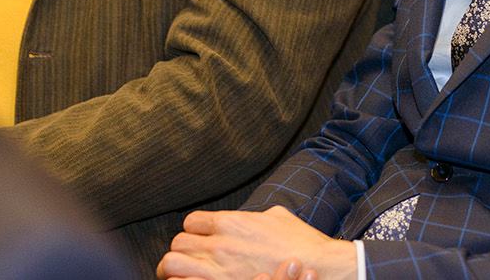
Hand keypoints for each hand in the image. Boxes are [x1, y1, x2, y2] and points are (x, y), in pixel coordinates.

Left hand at [157, 206, 354, 279]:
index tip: (201, 242)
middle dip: (182, 252)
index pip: (192, 222)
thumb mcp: (278, 216)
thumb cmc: (301, 244)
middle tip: (190, 262)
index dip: (194, 232)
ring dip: (174, 270)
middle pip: (178, 243)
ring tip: (184, 276)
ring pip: (171, 264)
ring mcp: (217, 269)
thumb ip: (255, 216)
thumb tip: (249, 217)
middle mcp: (219, 244)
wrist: (317, 267)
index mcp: (232, 222)